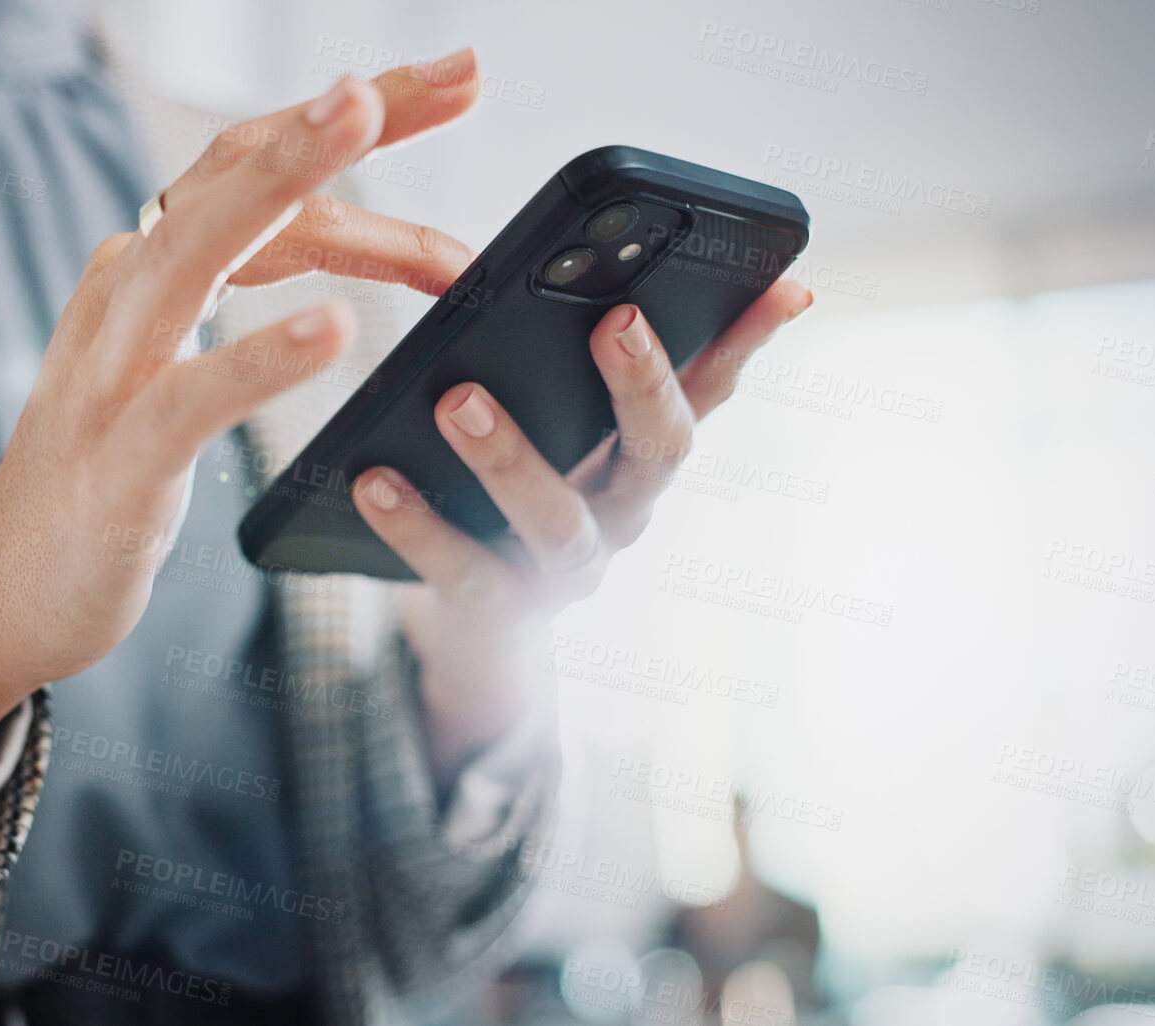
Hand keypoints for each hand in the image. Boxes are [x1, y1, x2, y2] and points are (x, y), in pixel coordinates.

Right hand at [0, 51, 485, 803]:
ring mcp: (114, 370)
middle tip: (456, 71)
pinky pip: (196, 394)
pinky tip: (335, 329)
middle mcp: (123, 293)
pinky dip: (263, 356)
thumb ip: (228, 300)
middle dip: (346, 116)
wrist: (6, 593)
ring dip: (289, 178)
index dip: (350, 119)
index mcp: (145, 271)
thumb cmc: (106, 479)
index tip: (450, 82)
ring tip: (364, 118)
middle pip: (236, 175)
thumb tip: (326, 257)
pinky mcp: (122, 456)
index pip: (251, 167)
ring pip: (202, 246)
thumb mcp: (169, 366)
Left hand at [352, 281, 814, 780]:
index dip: (754, 341)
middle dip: (643, 386)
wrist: (479, 620)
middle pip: (660, 454)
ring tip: (458, 401)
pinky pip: (461, 569)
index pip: (715, 388)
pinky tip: (372, 478)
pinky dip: (416, 525)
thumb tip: (608, 276)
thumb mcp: (569, 423)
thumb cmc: (523, 490)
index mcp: (643, 455)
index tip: (782, 286)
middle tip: (614, 322)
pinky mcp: (501, 608)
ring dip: (511, 458)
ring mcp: (569, 569)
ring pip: (558, 521)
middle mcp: (625, 513)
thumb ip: (589, 361)